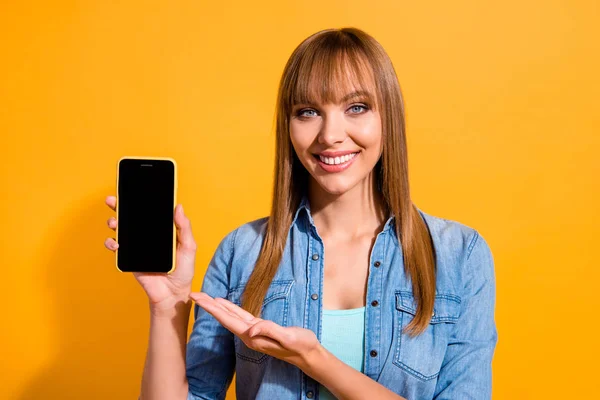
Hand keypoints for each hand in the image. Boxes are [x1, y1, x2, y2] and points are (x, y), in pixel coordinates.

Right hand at [104, 195, 196, 312]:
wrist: (173, 293)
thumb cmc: (183, 270)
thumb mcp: (188, 247)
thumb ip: (184, 227)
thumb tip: (178, 207)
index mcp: (162, 229)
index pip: (150, 211)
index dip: (141, 199)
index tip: (134, 187)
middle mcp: (148, 235)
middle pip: (131, 216)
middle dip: (119, 206)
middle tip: (113, 200)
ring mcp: (137, 246)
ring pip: (121, 229)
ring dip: (114, 222)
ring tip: (115, 223)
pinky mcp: (129, 258)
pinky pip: (116, 248)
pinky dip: (112, 243)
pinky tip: (115, 243)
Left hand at [190, 292, 321, 369]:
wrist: (308, 355)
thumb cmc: (300, 345)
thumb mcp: (287, 337)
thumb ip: (269, 330)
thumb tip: (251, 328)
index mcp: (252, 336)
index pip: (227, 319)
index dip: (212, 308)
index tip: (199, 298)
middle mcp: (249, 335)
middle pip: (224, 318)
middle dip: (208, 306)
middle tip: (194, 294)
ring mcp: (254, 332)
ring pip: (230, 316)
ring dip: (217, 307)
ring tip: (205, 297)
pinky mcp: (260, 328)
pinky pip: (240, 316)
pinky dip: (230, 309)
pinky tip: (224, 304)